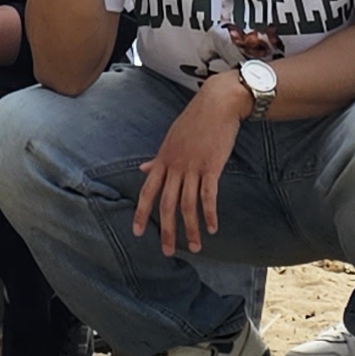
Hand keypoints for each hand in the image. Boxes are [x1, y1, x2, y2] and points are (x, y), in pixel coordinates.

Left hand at [132, 78, 246, 255]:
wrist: (217, 104)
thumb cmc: (194, 121)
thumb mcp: (170, 139)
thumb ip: (158, 159)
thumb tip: (143, 169)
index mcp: (163, 160)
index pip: (148, 191)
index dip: (141, 213)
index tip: (137, 232)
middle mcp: (175, 166)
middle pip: (167, 204)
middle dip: (167, 230)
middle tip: (167, 251)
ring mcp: (193, 167)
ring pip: (188, 204)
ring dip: (192, 228)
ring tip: (196, 247)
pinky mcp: (212, 167)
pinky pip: (209, 196)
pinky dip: (210, 214)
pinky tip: (213, 228)